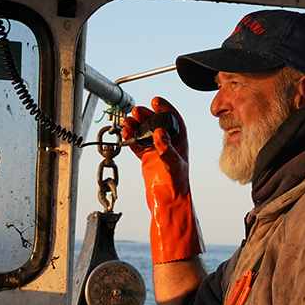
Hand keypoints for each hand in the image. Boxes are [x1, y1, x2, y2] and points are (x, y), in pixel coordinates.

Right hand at [123, 97, 203, 263]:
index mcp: (180, 142)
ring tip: (127, 121)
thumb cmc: (176, 186)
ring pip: (145, 132)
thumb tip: (160, 133)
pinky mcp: (147, 159)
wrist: (167, 204)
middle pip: (156, 123)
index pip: (174, 120)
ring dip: (136, 125)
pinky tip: (124, 133)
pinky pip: (137, 144)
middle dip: (146, 115)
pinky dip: (130, 138)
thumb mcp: (173, 164)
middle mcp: (169, 144)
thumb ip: (166, 149)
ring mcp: (157, 151)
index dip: (165, 109)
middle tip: (136, 111)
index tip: (156, 100)